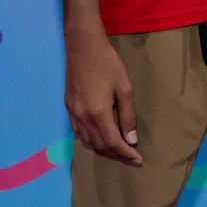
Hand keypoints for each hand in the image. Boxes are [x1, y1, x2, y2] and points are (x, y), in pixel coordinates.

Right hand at [64, 32, 140, 163]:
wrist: (83, 45)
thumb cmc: (107, 63)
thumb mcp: (124, 88)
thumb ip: (127, 116)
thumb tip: (131, 139)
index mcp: (97, 113)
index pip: (113, 142)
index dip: (126, 154)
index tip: (138, 160)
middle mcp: (82, 116)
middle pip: (99, 144)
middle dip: (116, 152)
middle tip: (131, 154)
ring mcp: (72, 111)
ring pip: (87, 139)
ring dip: (103, 146)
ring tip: (118, 145)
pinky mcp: (68, 106)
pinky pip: (78, 130)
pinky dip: (90, 136)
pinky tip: (100, 132)